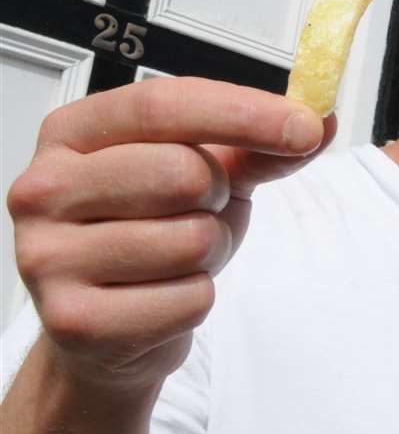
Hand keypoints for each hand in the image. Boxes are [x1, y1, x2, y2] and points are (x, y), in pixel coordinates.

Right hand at [7, 78, 328, 395]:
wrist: (110, 327)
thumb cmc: (153, 232)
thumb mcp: (206, 175)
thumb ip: (258, 145)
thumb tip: (318, 119)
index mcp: (71, 134)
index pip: (162, 105)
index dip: (244, 113)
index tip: (303, 125)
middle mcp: (44, 189)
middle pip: (182, 172)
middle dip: (217, 197)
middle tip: (198, 212)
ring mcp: (48, 257)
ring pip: (191, 240)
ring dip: (209, 253)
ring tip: (175, 259)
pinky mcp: (75, 321)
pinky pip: (189, 299)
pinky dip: (196, 300)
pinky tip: (159, 298)